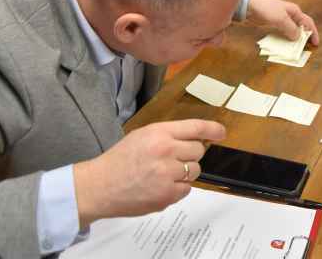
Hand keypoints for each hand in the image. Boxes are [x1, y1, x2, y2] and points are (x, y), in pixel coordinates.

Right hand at [74, 119, 225, 227]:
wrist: (99, 186)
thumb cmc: (120, 159)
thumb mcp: (143, 135)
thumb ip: (169, 135)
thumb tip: (197, 139)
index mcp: (159, 133)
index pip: (196, 128)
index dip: (213, 129)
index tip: (222, 133)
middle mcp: (166, 151)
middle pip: (199, 151)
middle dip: (190, 155)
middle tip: (172, 159)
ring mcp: (167, 174)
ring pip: (195, 171)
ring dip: (185, 172)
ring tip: (163, 174)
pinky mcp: (167, 195)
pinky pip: (186, 189)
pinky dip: (177, 188)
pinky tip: (159, 186)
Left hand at [247, 0, 319, 44]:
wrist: (249, 5)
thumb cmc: (267, 9)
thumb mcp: (281, 19)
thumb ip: (291, 29)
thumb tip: (298, 37)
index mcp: (295, 11)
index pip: (308, 22)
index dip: (313, 32)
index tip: (316, 43)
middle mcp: (290, 14)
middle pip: (301, 26)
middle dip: (305, 36)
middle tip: (307, 47)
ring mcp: (281, 19)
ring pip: (292, 30)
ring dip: (295, 38)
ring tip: (297, 48)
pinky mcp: (273, 23)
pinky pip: (283, 32)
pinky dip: (286, 38)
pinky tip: (285, 44)